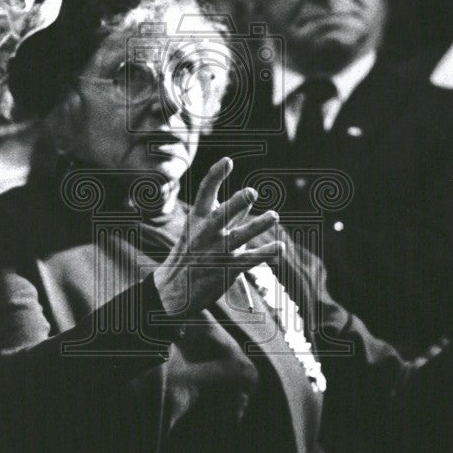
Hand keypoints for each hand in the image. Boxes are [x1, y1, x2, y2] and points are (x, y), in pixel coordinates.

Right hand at [154, 157, 282, 317]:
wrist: (172, 291)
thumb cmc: (189, 254)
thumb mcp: (199, 230)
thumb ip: (226, 216)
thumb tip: (247, 201)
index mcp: (196, 218)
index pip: (205, 193)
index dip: (215, 175)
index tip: (227, 161)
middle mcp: (206, 233)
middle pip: (222, 215)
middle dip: (236, 204)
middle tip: (251, 192)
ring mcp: (217, 251)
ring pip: (239, 237)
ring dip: (258, 226)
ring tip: (274, 215)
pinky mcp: (227, 269)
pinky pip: (250, 259)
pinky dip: (266, 253)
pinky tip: (279, 247)